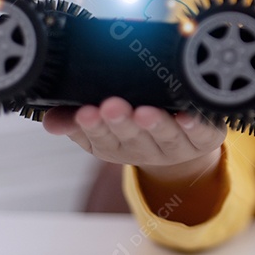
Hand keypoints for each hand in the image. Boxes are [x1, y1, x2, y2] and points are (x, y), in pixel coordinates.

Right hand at [43, 97, 224, 182]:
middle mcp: (145, 148)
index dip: (92, 127)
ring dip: (156, 125)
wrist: (183, 147)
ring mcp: (176, 146)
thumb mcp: (101, 127)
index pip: (100, 139)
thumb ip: (75, 121)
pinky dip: (196, 125)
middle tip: (112, 106)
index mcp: (116, 146)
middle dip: (121, 123)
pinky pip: (202, 134)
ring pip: (165, 136)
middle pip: (132, 138)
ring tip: (146, 112)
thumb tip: (49, 120)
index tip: (84, 112)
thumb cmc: (136, 127)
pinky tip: (190, 116)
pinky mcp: (205, 139)